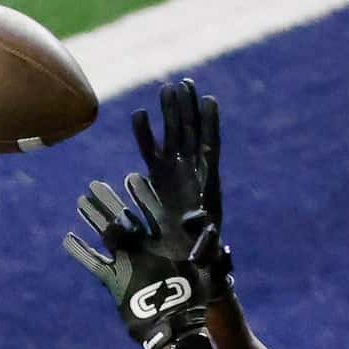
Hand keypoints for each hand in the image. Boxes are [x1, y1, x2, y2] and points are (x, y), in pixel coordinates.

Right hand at [64, 173, 224, 348]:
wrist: (176, 326)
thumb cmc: (195, 297)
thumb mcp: (205, 267)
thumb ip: (204, 246)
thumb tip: (203, 224)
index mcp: (165, 242)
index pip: (153, 212)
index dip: (143, 195)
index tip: (132, 178)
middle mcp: (144, 249)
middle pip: (125, 219)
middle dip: (110, 202)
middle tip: (95, 185)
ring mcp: (127, 263)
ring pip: (107, 236)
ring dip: (94, 219)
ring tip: (81, 202)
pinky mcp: (114, 282)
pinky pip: (94, 263)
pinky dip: (80, 252)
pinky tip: (68, 238)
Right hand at [132, 76, 230, 292]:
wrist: (188, 265)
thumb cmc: (201, 259)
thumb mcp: (206, 252)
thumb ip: (205, 243)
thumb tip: (197, 230)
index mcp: (208, 185)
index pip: (210, 148)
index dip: (210, 125)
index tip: (209, 101)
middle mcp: (192, 173)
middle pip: (192, 134)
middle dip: (188, 109)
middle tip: (183, 83)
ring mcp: (175, 173)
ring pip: (173, 137)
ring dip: (170, 113)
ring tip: (167, 87)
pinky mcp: (158, 179)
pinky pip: (150, 152)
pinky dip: (144, 134)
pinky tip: (138, 115)